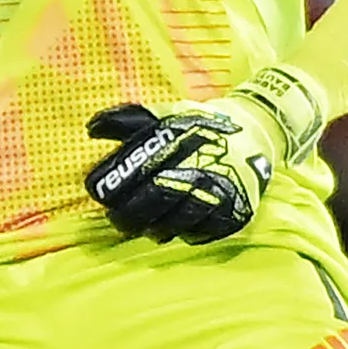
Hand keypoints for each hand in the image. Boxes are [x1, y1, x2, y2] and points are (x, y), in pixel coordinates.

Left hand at [83, 66, 325, 246]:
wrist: (256, 130)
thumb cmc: (201, 125)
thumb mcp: (165, 114)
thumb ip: (127, 121)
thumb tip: (91, 129)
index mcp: (172, 146)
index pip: (129, 175)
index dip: (109, 189)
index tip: (100, 194)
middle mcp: (192, 170)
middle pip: (149, 205)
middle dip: (126, 217)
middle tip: (119, 220)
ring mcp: (215, 194)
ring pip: (173, 225)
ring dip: (154, 229)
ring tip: (147, 226)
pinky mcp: (232, 212)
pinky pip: (201, 234)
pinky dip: (186, 234)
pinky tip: (178, 228)